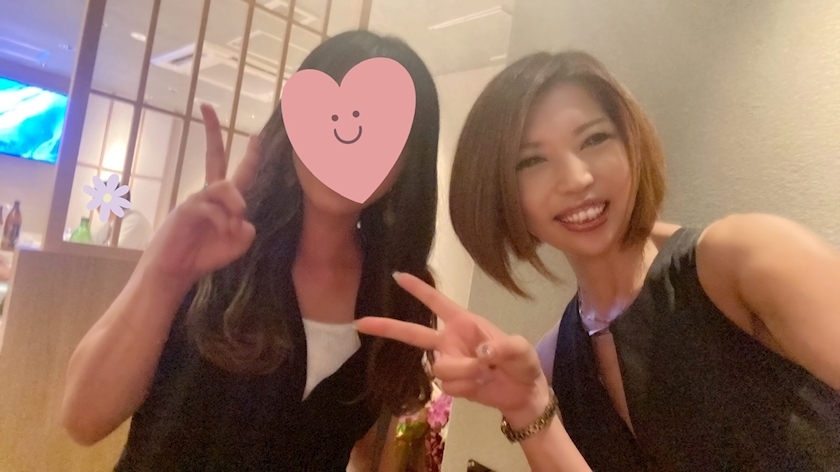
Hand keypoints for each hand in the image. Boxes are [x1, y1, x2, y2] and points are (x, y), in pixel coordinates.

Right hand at [139, 104, 258, 283]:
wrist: (175, 272)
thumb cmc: (203, 256)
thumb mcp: (235, 246)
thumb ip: (246, 233)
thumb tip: (245, 219)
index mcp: (222, 201)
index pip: (237, 173)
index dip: (248, 155)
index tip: (255, 135)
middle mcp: (208, 195)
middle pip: (212, 156)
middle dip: (211, 132)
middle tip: (207, 107)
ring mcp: (196, 199)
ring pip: (224, 186)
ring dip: (236, 204)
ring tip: (235, 223)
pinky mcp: (186, 209)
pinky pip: (212, 207)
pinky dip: (223, 220)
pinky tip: (225, 232)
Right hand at [356, 272, 550, 423]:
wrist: (524, 394)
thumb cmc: (523, 364)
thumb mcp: (521, 350)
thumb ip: (505, 347)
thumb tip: (481, 353)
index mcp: (465, 322)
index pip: (438, 302)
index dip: (418, 289)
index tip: (397, 275)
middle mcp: (451, 340)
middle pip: (413, 334)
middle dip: (387, 327)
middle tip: (361, 322)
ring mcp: (449, 362)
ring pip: (438, 368)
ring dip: (463, 373)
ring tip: (485, 372)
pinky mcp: (451, 384)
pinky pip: (446, 387)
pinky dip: (465, 387)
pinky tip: (480, 385)